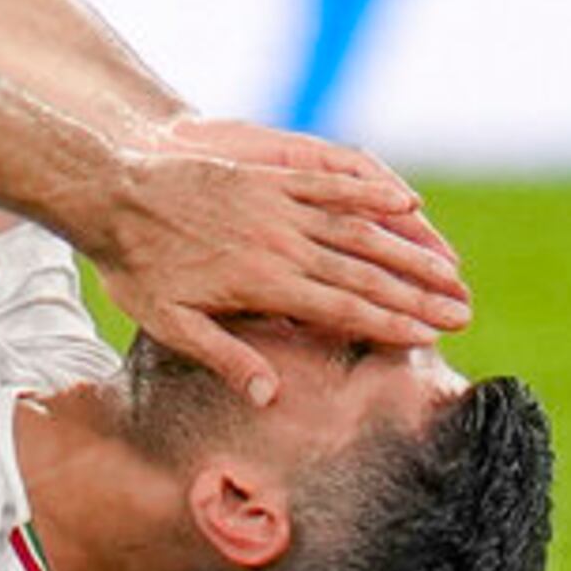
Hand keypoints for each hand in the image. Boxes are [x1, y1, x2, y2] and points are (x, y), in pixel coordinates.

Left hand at [91, 138, 471, 405]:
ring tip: (451, 268)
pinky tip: (407, 203)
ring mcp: (276, 202)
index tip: (431, 336)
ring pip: (357, 227)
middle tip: (462, 310)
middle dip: (418, 293)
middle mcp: (278, 241)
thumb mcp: (167, 321)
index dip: (392, 322)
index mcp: (261, 282)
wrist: (108, 187)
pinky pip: (330, 180)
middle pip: (364, 271)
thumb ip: (225, 356)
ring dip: (409, 248)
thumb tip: (272, 397)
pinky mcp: (269, 173)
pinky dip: (371, 191)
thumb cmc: (134, 263)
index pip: (342, 308)